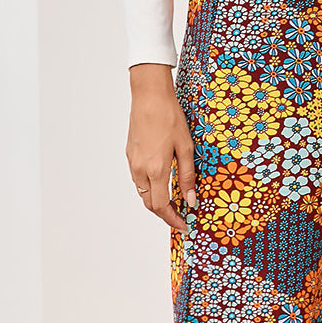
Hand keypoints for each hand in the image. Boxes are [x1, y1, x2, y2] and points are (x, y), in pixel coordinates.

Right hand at [126, 64, 196, 231]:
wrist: (149, 96)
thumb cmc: (169, 118)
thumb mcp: (185, 148)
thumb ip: (187, 176)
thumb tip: (191, 200)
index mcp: (156, 170)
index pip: (161, 206)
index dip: (172, 220)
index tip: (184, 226)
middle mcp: (140, 170)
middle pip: (150, 203)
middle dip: (165, 214)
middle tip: (181, 216)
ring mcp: (133, 162)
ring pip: (143, 192)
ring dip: (157, 201)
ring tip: (174, 201)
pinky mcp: (130, 154)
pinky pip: (139, 179)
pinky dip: (150, 187)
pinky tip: (163, 181)